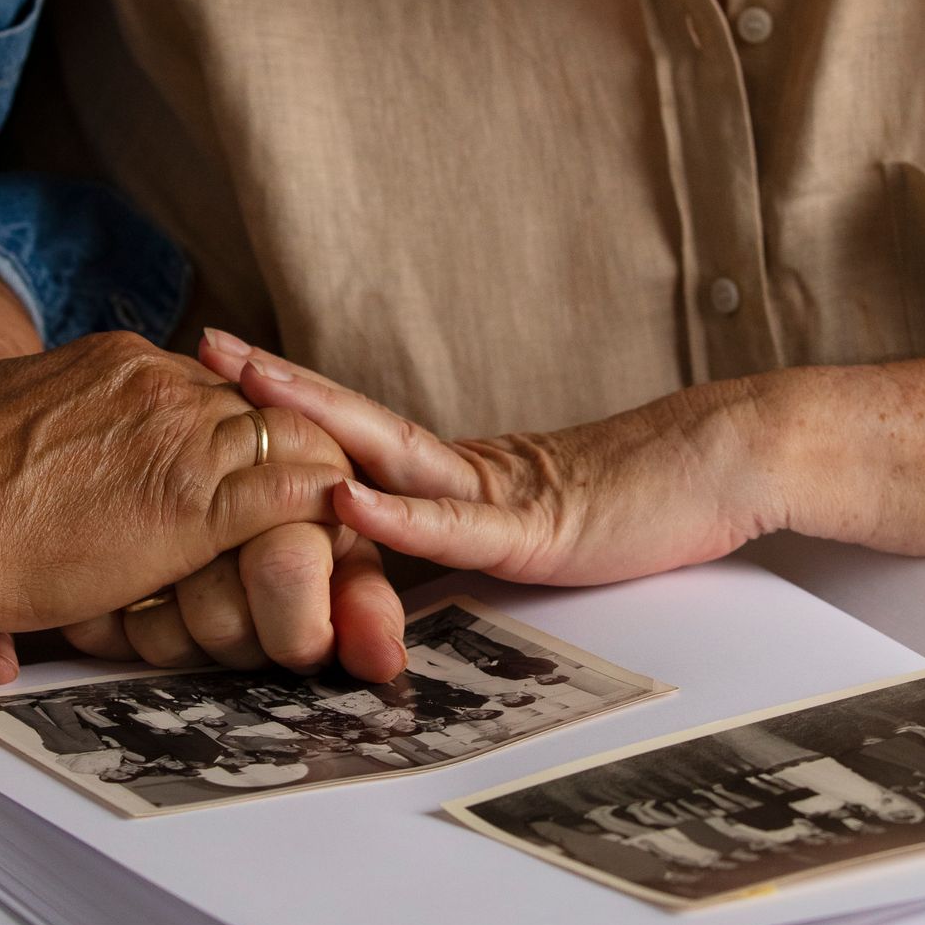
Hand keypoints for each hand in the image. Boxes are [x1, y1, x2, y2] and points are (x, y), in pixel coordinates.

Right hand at [0, 330, 359, 736]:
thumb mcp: (8, 409)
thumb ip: (53, 410)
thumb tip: (52, 426)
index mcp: (116, 360)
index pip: (210, 385)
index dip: (233, 431)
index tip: (239, 469)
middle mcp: (160, 382)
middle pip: (261, 407)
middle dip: (285, 456)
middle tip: (308, 505)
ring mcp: (184, 436)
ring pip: (294, 442)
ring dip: (312, 490)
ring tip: (331, 532)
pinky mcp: (200, 501)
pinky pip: (296, 495)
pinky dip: (322, 520)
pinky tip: (332, 545)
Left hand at [197, 330, 791, 583]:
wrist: (722, 470)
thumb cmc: (632, 504)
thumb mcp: (517, 532)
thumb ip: (453, 546)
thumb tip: (385, 577)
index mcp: (448, 473)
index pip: (349, 435)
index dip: (283, 405)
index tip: (214, 372)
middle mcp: (458, 469)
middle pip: (348, 419)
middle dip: (269, 387)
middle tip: (202, 347)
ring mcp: (491, 492)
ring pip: (385, 450)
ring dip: (312, 417)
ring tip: (247, 387)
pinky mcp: (532, 530)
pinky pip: (453, 523)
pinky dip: (397, 513)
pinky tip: (347, 498)